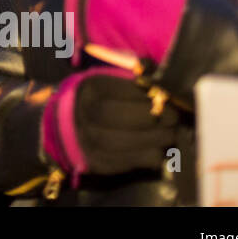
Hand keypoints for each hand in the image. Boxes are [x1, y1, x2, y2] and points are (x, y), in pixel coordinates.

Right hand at [42, 67, 179, 179]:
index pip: (127, 90)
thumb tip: (159, 76)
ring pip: (130, 142)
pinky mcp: (97, 162)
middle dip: (157, 119)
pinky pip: (130, 163)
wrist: (64, 126)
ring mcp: (89, 139)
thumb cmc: (97, 98)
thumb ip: (133, 75)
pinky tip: (156, 150)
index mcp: (91, 87)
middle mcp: (86, 113)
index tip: (168, 99)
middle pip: (127, 116)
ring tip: (169, 134)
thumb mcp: (107, 80)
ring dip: (157, 140)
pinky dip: (149, 157)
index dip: (152, 96)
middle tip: (174, 119)